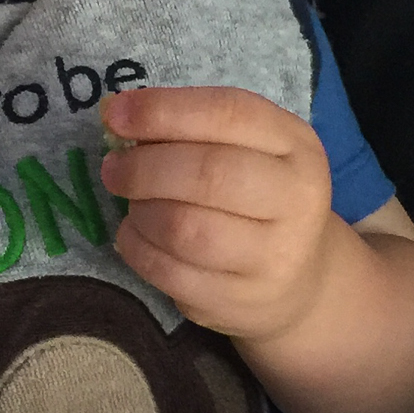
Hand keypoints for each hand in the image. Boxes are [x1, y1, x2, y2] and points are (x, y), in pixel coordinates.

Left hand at [98, 87, 333, 348]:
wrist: (299, 281)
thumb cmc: (257, 199)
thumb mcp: (246, 150)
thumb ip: (192, 128)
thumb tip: (119, 115)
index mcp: (296, 146)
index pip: (229, 113)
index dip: (163, 110)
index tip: (114, 114)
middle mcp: (297, 199)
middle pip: (208, 173)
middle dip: (145, 168)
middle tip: (114, 170)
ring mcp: (274, 256)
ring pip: (186, 228)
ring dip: (141, 212)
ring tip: (133, 206)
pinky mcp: (241, 301)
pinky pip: (171, 273)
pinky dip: (138, 249)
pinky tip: (134, 237)